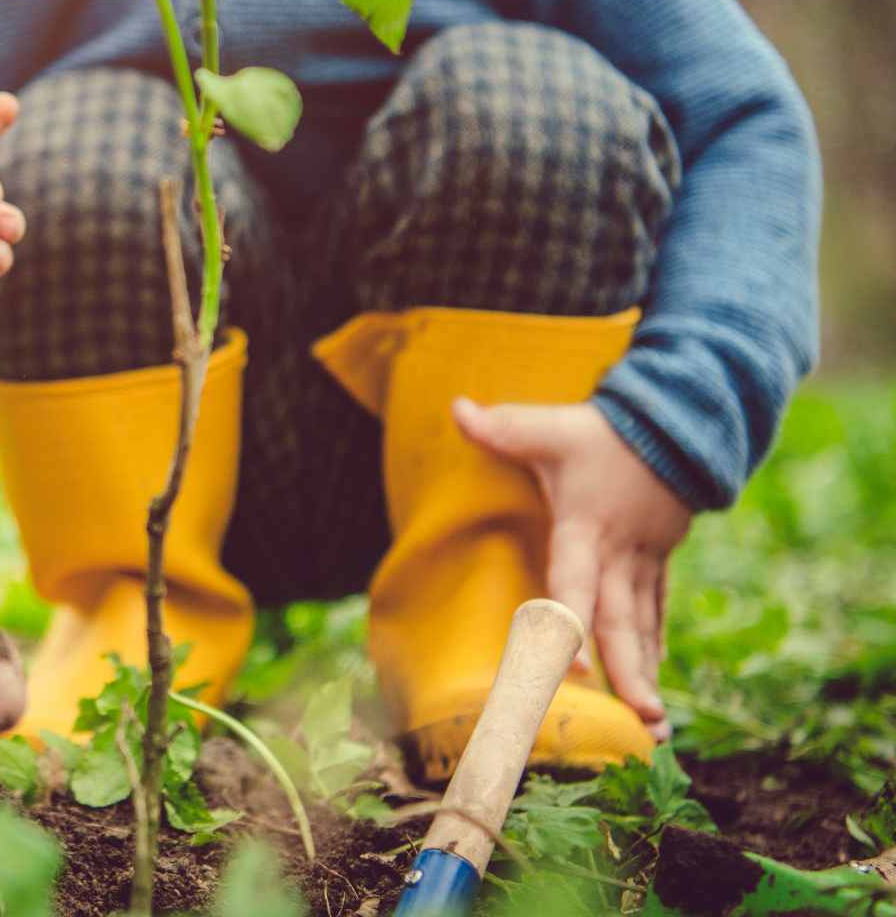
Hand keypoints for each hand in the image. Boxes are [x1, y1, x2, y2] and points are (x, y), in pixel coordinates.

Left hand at [453, 398, 691, 740]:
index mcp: (587, 526)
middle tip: (640, 720)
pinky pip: (656, 612)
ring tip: (654, 726)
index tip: (574, 668)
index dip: (572, 621)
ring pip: (644, 625)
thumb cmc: (604, 432)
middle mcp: (619, 553)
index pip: (576, 578)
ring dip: (647, 673)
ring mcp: (644, 561)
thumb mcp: (552, 427)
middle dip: (629, 671)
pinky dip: (654, 649)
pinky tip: (651, 688)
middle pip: (621, 620)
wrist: (678, 423)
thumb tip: (456, 407)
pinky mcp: (658, 562)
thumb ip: (503, 427)